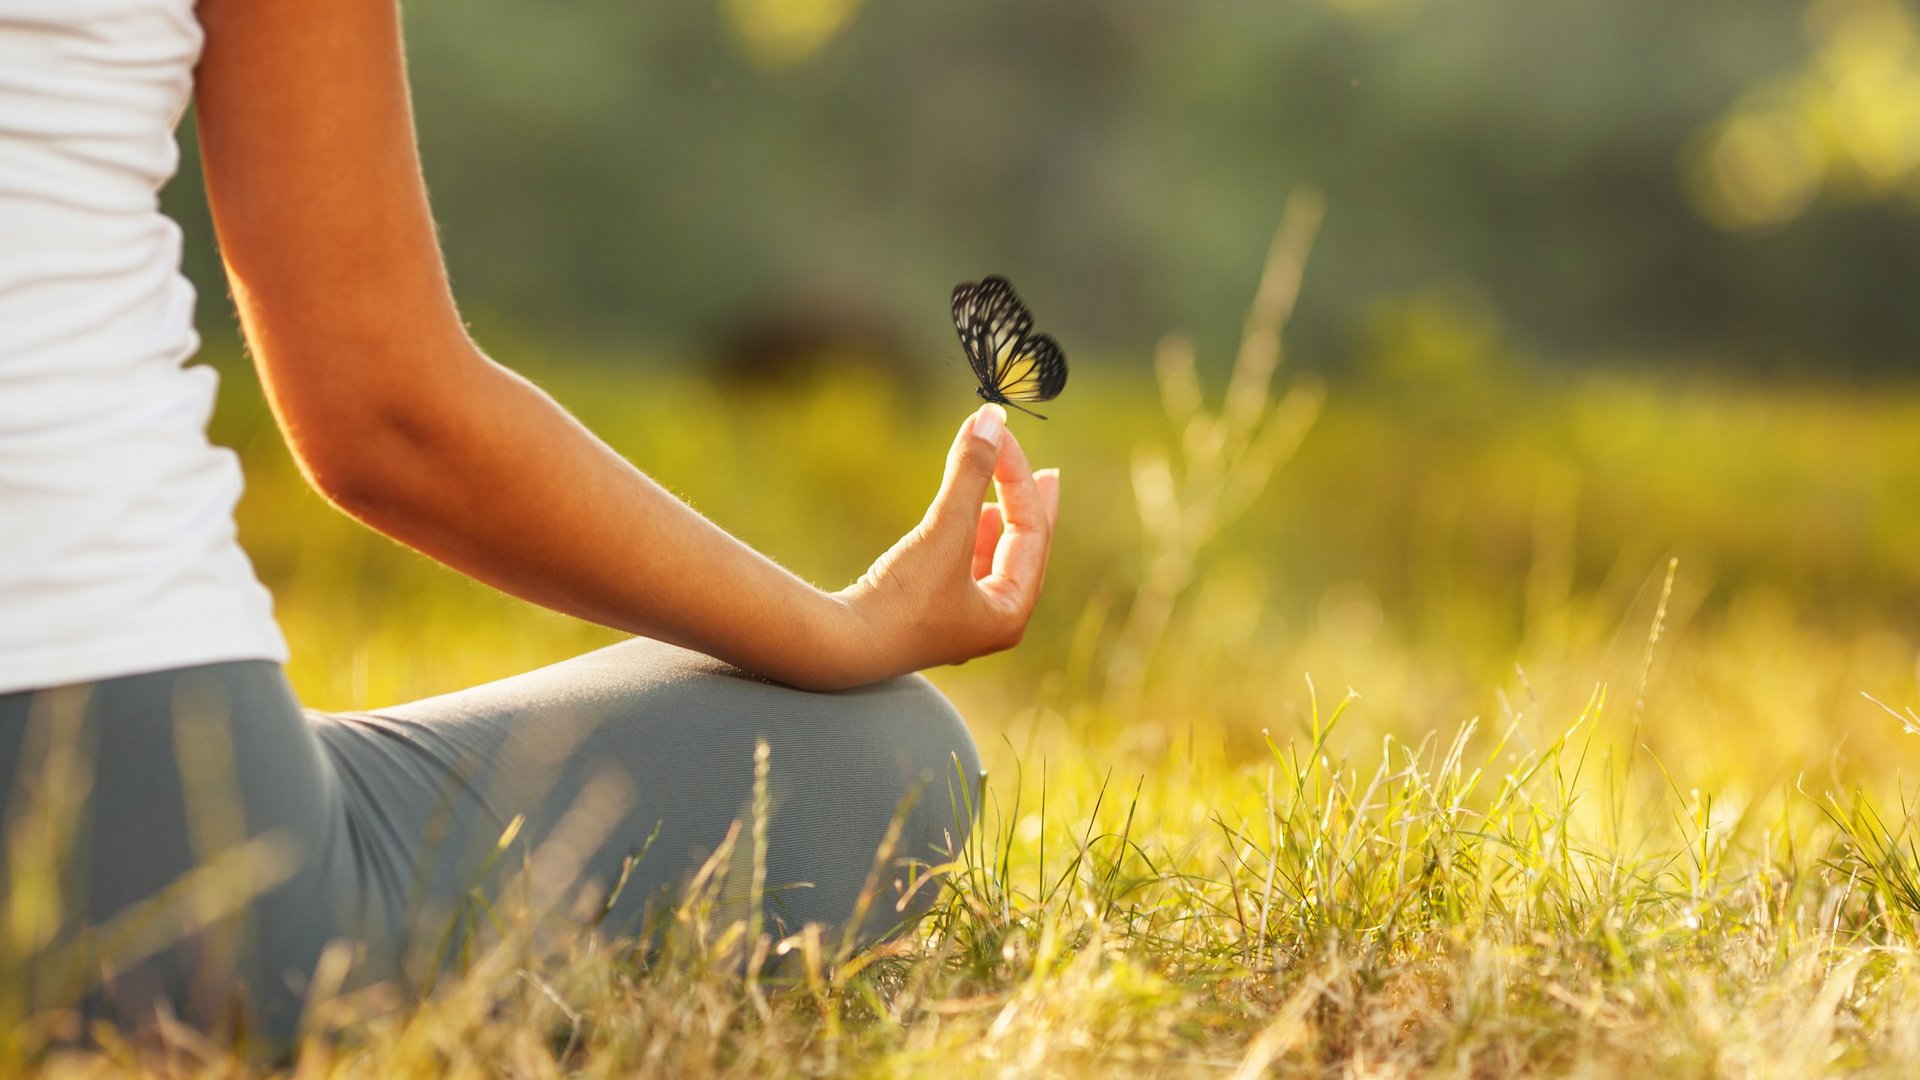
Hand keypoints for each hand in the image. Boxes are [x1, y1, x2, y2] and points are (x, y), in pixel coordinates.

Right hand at [833, 404, 1060, 681]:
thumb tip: (992, 418)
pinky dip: (970, 539)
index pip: (1031, 532)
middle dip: (1029, 507)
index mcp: (1010, 613)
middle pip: (1024, 551)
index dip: (1018, 477)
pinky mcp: (927, 614)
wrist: (841, 646)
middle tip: (1046, 475)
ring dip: (999, 522)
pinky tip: (968, 521)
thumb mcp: (944, 529)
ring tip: (1005, 497)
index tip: (1000, 434)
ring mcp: (959, 622)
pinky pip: (966, 569)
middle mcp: (991, 623)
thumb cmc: (901, 598)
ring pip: (994, 561)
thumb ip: (971, 472)